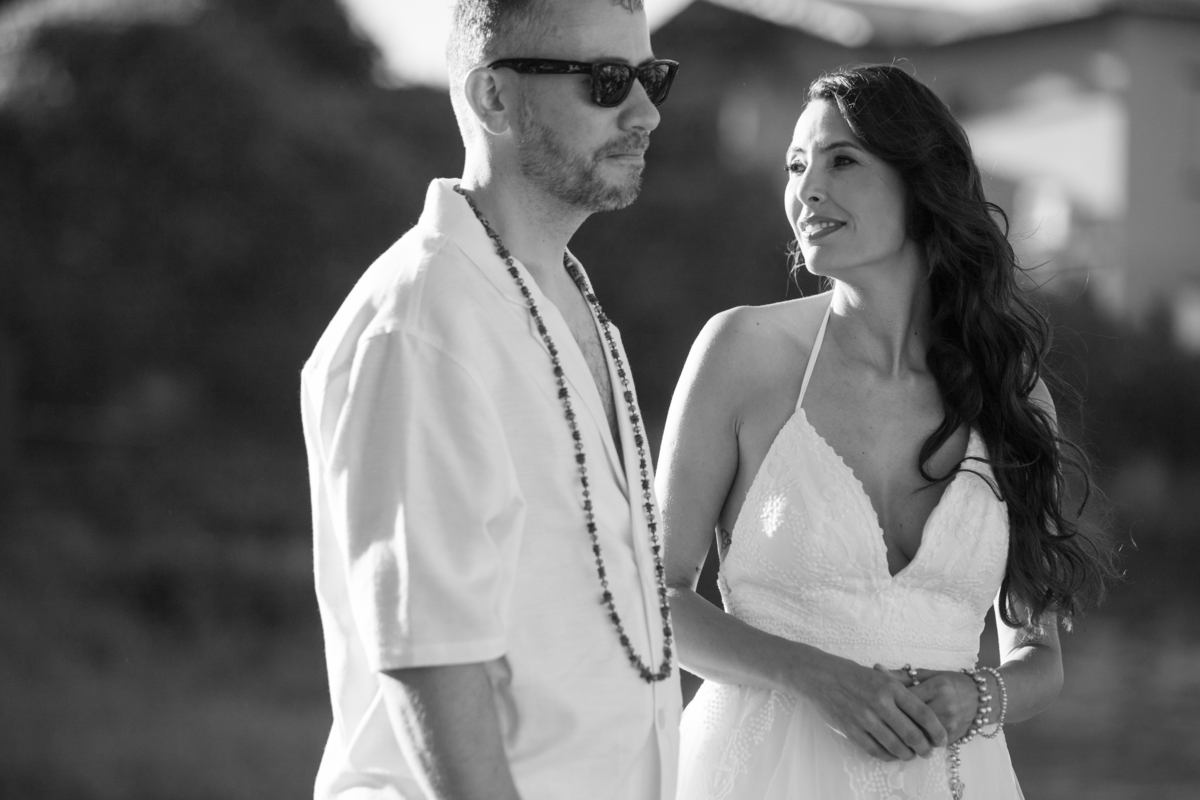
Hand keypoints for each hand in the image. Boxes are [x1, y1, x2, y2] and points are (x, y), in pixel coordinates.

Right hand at [800, 655, 947, 761]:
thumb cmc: (851, 674)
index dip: (936, 730)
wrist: (819, 676)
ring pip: (895, 746)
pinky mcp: (851, 729)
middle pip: (912, 734)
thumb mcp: (879, 674)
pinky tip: (892, 754)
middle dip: (925, 747)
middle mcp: (879, 703)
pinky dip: (888, 756)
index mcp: (890, 687)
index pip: (923, 713)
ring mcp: (864, 717)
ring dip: (908, 754)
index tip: (942, 739)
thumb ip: (900, 688)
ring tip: (911, 755)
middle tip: (928, 751)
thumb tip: (923, 707)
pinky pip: (875, 750)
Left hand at [878, 666, 981, 743]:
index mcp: (937, 687)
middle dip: (893, 722)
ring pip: (919, 735)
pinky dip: (916, 742)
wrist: (982, 697)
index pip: (907, 698)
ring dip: (903, 736)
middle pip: (911, 719)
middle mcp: (945, 706)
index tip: (874, 703)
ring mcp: (950, 724)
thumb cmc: (951, 682)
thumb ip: (903, 675)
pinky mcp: (953, 737)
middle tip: (876, 721)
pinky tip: (903, 740)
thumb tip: (876, 668)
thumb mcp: (928, 674)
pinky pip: (928, 743)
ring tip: (887, 732)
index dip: (889, 702)